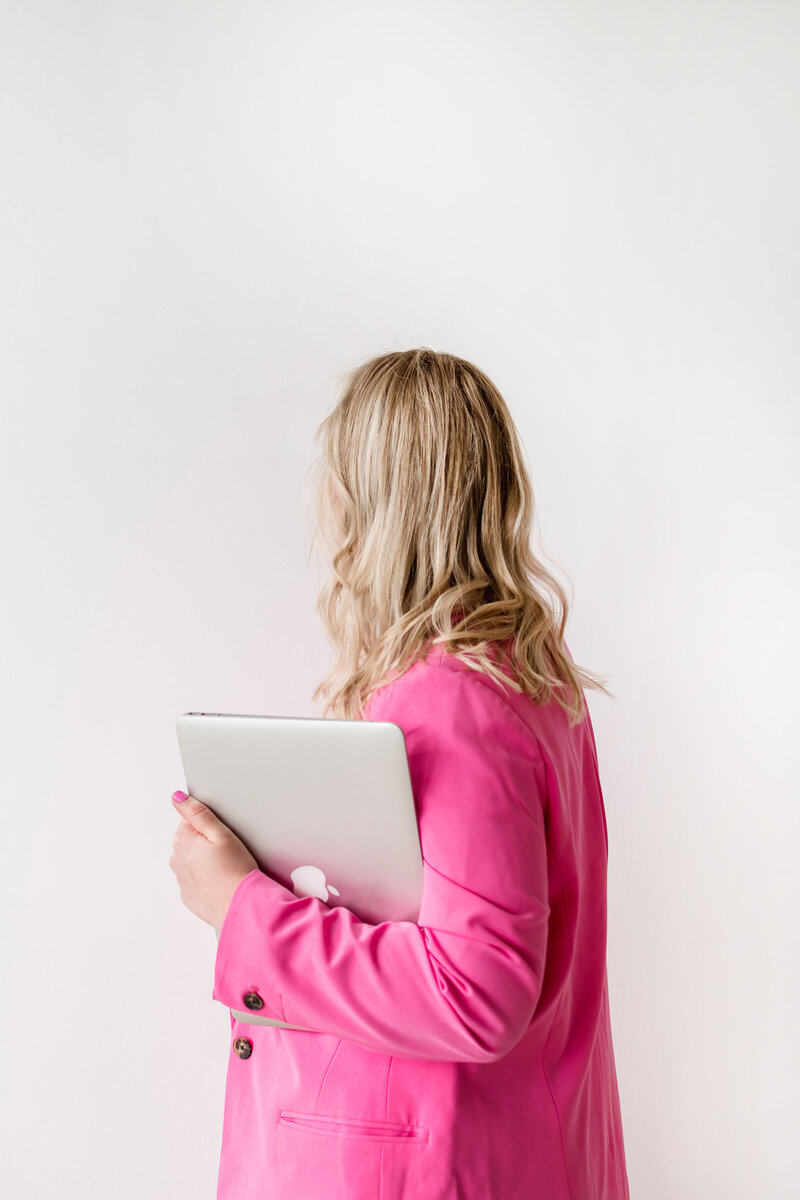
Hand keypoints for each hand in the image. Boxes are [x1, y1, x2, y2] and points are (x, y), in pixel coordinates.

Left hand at [169, 791, 259, 928]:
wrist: (242, 906)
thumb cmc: (236, 869)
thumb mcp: (221, 833)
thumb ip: (197, 812)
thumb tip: (177, 797)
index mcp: (182, 840)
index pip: (189, 820)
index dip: (208, 824)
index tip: (222, 834)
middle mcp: (176, 859)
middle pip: (189, 840)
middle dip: (205, 842)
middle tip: (227, 851)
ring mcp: (181, 879)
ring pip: (191, 860)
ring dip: (204, 860)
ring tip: (226, 866)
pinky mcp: (188, 895)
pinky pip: (195, 879)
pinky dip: (205, 877)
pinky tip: (221, 879)